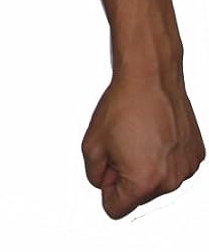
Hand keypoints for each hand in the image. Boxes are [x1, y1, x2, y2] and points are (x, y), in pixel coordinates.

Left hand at [81, 66, 204, 217]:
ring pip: (157, 180)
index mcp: (142, 181)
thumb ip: (93, 172)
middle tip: (120, 144)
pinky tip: (154, 133)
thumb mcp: (92, 142)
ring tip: (138, 135)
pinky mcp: (195, 155)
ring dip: (146, 165)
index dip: (105, 191)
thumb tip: (102, 180)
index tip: (105, 175)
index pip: (116, 209)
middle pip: (138, 195)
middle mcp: (169, 180)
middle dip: (126, 175)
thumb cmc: (126, 103)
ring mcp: (185, 168)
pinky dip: (163, 155)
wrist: (151, 78)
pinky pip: (173, 165)